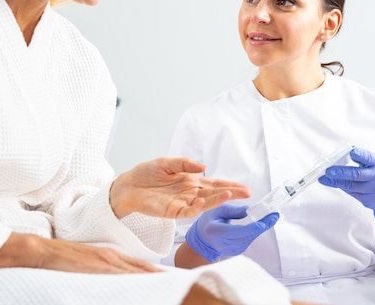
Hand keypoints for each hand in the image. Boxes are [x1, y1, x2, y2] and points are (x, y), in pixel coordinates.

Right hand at [0, 233, 160, 273]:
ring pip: (137, 274)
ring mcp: (108, 264)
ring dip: (155, 282)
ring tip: (173, 288)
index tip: (174, 280)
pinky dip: (137, 283)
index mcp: (113, 256)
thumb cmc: (65, 258)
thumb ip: (107, 269)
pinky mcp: (99, 268)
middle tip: (182, 285)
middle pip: (144, 271)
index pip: (142, 267)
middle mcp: (115, 258)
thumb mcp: (91, 261)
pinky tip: (148, 288)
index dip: (159, 274)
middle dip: (163, 279)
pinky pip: (122, 277)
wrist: (45, 252)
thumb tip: (121, 280)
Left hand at [110, 158, 250, 218]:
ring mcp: (182, 203)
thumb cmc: (147, 173)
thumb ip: (184, 163)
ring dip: (217, 200)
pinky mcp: (172, 211)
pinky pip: (186, 212)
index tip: (244, 187)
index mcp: (191, 180)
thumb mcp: (167, 162)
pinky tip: (203, 202)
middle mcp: (190, 193)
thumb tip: (203, 166)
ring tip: (230, 195)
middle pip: (214, 194)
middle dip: (231, 193)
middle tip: (247, 193)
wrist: (128, 185)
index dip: (229, 185)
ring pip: (204, 203)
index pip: (214, 183)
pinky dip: (195, 208)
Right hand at [185, 204, 278, 261]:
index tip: (263, 222)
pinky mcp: (237, 251)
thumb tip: (249, 211)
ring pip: (250, 238)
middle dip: (263, 225)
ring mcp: (231, 250)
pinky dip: (256, 232)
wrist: (203, 239)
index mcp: (216, 232)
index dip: (252, 228)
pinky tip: (261, 223)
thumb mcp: (217, 210)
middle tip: (275, 215)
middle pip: (247, 236)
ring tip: (271, 217)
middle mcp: (224, 244)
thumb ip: (233, 211)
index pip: (237, 231)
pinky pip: (249, 240)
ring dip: (261, 228)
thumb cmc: (209, 222)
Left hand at [318, 146, 374, 227]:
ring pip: (351, 186)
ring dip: (336, 181)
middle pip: (357, 174)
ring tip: (325, 178)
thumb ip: (361, 159)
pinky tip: (334, 183)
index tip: (351, 152)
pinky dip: (341, 187)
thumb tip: (341, 155)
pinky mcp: (370, 200)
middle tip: (328, 171)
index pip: (369, 158)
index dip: (360, 155)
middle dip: (341, 172)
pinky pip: (352, 193)